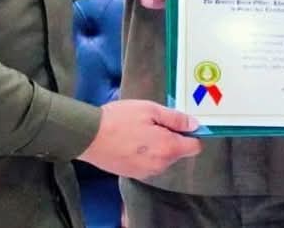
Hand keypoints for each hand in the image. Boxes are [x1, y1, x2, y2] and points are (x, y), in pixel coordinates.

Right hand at [79, 100, 201, 179]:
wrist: (89, 136)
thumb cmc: (119, 119)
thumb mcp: (150, 110)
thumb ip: (176, 119)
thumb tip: (195, 124)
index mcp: (168, 148)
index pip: (194, 147)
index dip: (191, 133)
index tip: (181, 123)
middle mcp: (160, 165)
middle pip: (178, 152)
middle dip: (171, 137)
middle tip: (153, 122)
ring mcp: (146, 172)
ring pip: (163, 158)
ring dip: (158, 145)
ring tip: (139, 130)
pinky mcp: (134, 174)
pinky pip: (149, 163)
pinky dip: (145, 153)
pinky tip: (131, 141)